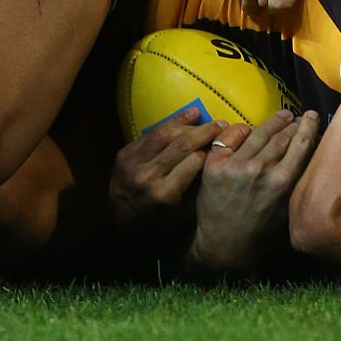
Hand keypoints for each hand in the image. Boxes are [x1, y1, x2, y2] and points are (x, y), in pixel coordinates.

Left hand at [109, 108, 236, 238]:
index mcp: (164, 194)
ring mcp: (133, 163)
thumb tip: (219, 160)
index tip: (223, 144)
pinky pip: (151, 133)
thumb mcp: (184, 215)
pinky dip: (169, 123)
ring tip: (202, 116)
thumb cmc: (158, 223)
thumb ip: (201, 189)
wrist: (118, 224)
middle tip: (221, 125)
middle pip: (182, 144)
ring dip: (186, 123)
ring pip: (165, 133)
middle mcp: (148, 176)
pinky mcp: (124, 154)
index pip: (195, 161)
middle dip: (205, 132)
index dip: (211, 150)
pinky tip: (185, 117)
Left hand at [187, 109, 319, 277]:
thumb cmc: (261, 231)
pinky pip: (231, 135)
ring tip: (280, 116)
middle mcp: (260, 170)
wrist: (223, 244)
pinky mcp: (214, 164)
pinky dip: (242, 129)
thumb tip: (313, 153)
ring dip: (272, 121)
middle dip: (292, 123)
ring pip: (258, 132)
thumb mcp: (288, 209)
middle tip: (297, 117)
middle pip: (281, 135)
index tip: (311, 115)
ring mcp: (235, 165)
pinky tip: (249, 129)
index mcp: (282, 182)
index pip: (300, 144)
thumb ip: (299, 182)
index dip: (307, 126)